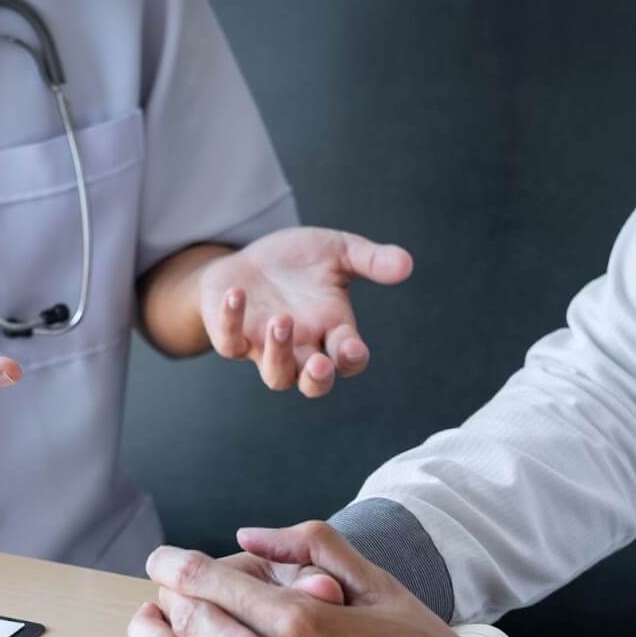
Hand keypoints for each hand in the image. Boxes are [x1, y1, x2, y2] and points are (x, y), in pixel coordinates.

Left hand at [198, 228, 411, 396]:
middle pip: (313, 384)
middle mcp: (301, 348)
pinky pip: (229, 343)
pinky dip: (231, 321)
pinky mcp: (233, 338)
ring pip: (275, 376)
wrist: (250, 261)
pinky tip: (236, 293)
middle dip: (318, 379)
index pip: (349, 359)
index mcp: (331, 331)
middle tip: (320, 364)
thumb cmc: (297, 263)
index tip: (352, 347)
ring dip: (279, 354)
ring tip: (282, 321)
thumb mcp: (337, 252)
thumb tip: (406, 264)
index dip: (352, 359)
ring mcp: (265, 347)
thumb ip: (370, 260)